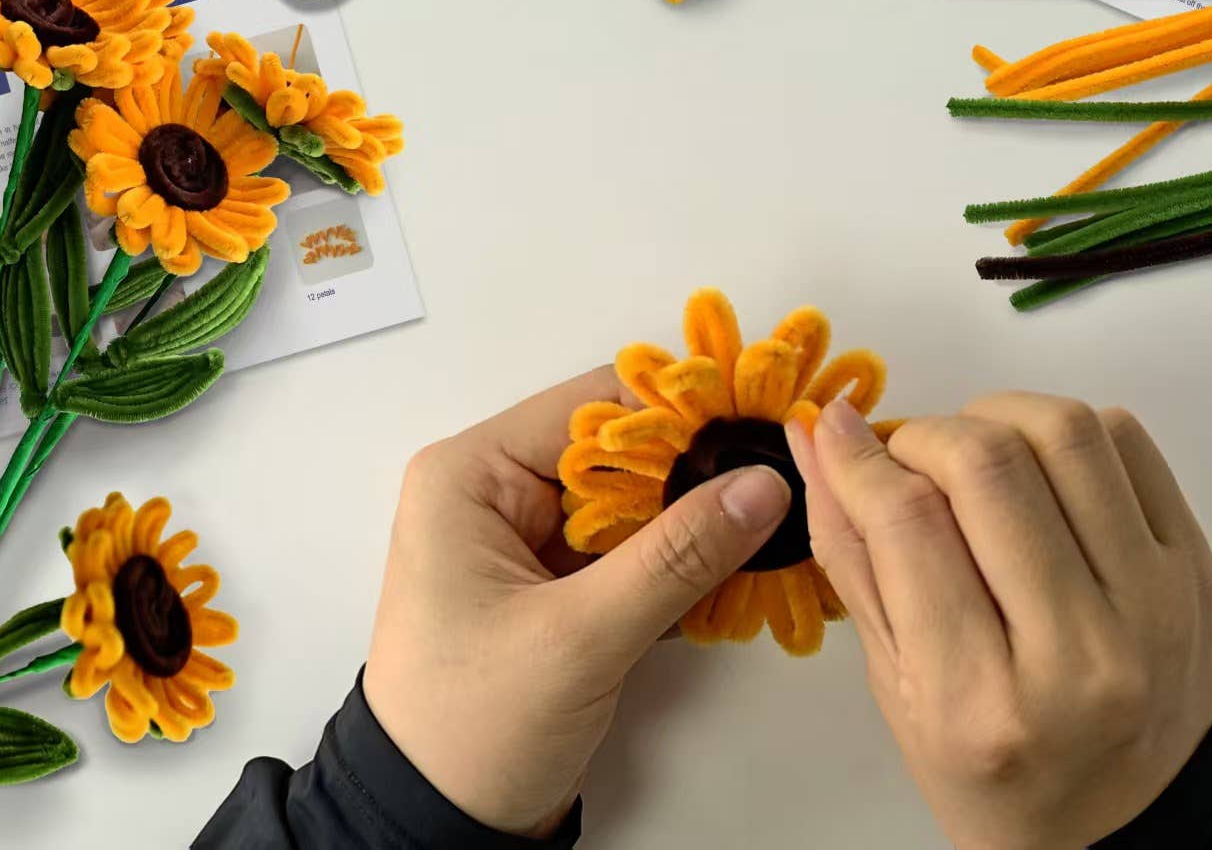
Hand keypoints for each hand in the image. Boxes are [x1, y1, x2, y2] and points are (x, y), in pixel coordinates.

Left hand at [364, 369, 791, 836]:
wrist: (435, 826)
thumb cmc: (469, 729)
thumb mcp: (578, 637)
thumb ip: (677, 556)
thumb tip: (761, 485)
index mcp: (472, 475)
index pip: (593, 405)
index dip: (678, 409)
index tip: (758, 420)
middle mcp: (497, 490)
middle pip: (621, 448)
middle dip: (696, 468)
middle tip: (776, 477)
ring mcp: (528, 539)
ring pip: (636, 498)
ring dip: (695, 518)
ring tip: (767, 522)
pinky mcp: (558, 584)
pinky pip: (633, 546)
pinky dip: (680, 559)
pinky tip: (734, 569)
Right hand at [790, 395, 1211, 849]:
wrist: (1133, 819)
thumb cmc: (1000, 767)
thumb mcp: (897, 686)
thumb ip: (852, 554)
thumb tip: (820, 435)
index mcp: (982, 704)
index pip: (908, 524)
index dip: (860, 457)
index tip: (839, 431)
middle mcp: (1078, 653)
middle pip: (989, 464)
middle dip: (925, 434)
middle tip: (909, 457)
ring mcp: (1154, 604)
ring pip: (1066, 432)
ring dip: (997, 416)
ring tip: (973, 454)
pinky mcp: (1196, 567)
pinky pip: (1127, 440)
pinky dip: (1065, 430)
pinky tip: (1037, 469)